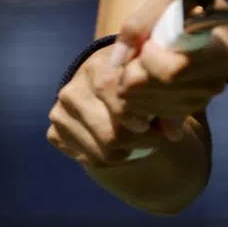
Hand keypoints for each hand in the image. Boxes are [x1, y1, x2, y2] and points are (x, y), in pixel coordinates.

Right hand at [46, 44, 169, 166]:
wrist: (101, 75)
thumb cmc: (131, 77)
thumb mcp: (147, 79)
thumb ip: (164, 103)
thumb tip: (173, 133)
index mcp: (97, 68)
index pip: (120, 103)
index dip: (141, 121)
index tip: (155, 124)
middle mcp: (72, 89)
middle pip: (111, 135)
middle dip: (139, 143)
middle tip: (154, 138)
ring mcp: (60, 112)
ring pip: (101, 153)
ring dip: (127, 154)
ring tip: (139, 142)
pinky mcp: (54, 131)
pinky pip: (88, 159)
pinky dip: (109, 159)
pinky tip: (119, 146)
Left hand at [105, 0, 227, 137]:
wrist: (203, 27)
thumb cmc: (184, 10)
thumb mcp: (163, 4)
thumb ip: (137, 26)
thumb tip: (117, 62)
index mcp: (220, 50)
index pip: (177, 69)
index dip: (150, 60)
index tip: (147, 44)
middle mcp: (217, 79)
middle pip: (165, 89)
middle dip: (135, 75)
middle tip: (131, 60)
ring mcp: (205, 98)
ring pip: (157, 106)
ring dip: (133, 90)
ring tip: (135, 68)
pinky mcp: (192, 109)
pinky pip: (157, 115)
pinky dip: (139, 102)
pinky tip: (139, 84)